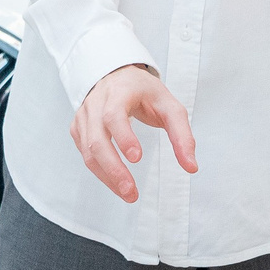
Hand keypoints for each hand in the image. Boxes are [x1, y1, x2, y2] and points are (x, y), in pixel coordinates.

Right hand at [70, 64, 198, 202]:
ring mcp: (84, 116)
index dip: (123, 136)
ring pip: (88, 151)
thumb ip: (182, 136)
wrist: (118, 76)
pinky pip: (85, 155)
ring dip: (107, 176)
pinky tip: (116, 182)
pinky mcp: (78, 128)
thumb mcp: (170, 107)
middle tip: (131, 191)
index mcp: (119, 91)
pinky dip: (100, 172)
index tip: (137, 158)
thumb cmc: (145, 92)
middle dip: (113, 168)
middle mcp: (96, 102)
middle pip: (97, 138)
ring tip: (128, 194)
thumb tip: (191, 167)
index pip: (114, 114)